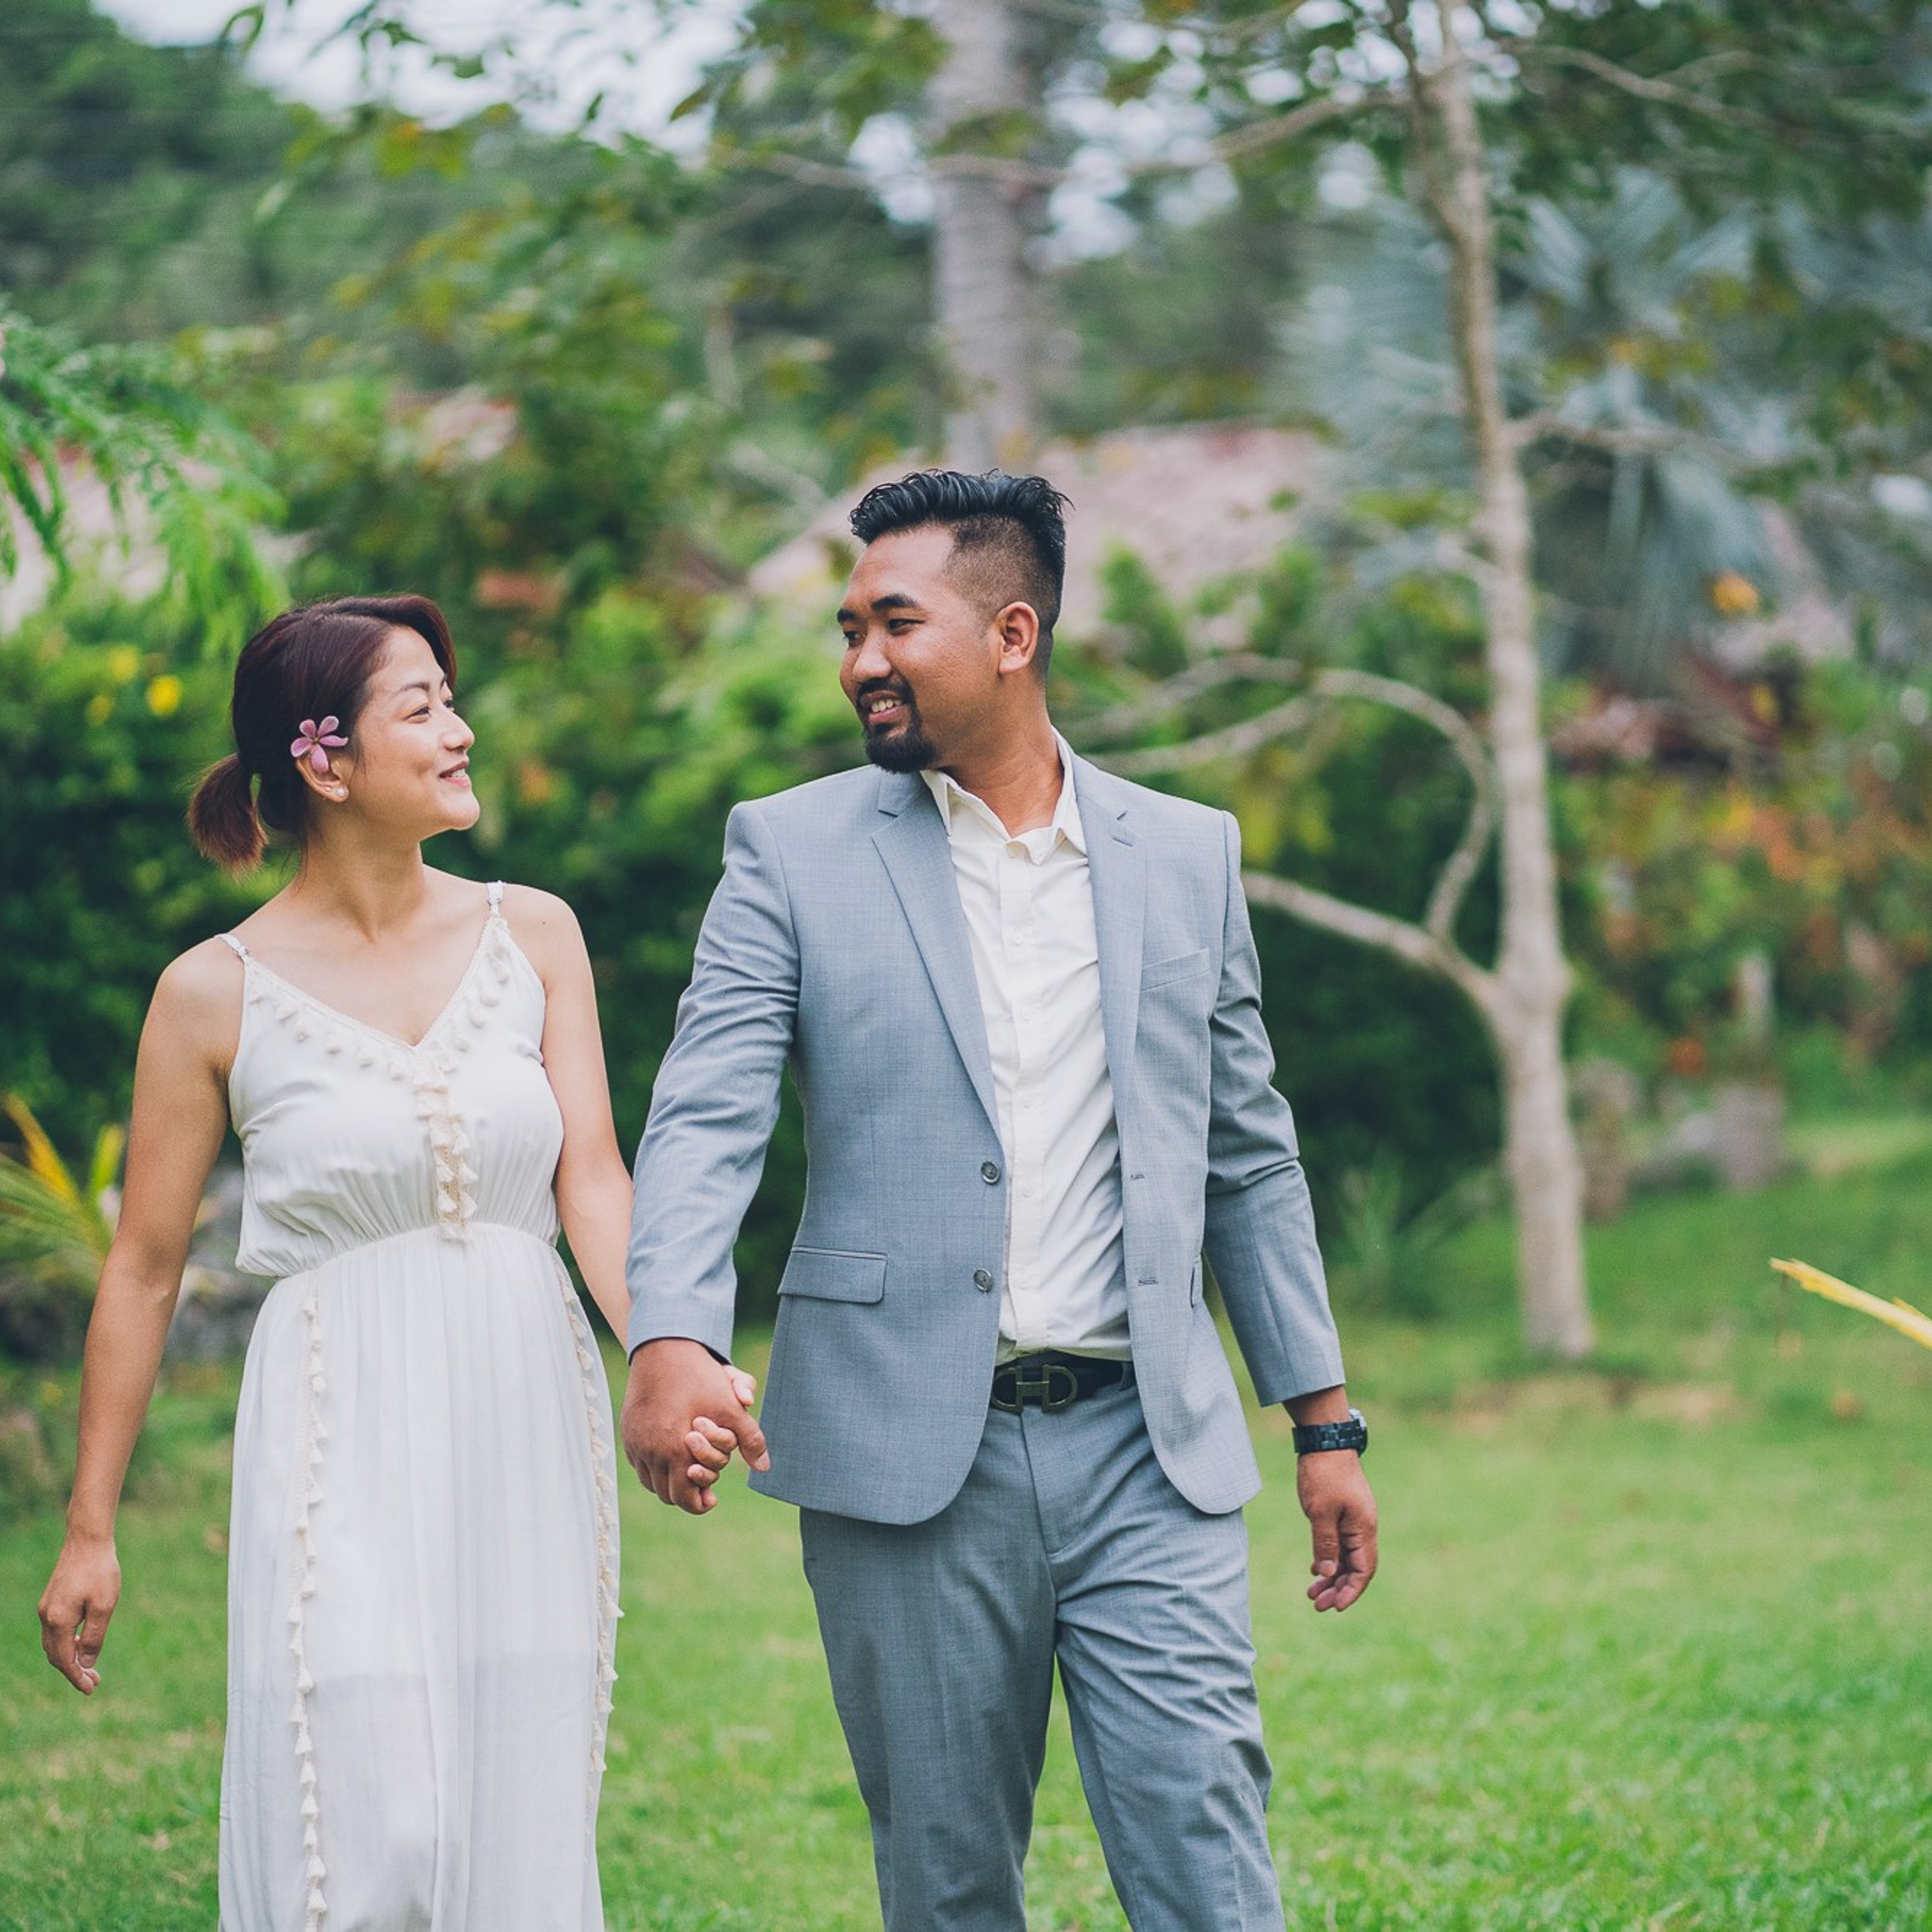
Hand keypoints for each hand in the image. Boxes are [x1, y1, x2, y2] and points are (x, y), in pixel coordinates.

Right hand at [39, 1533, 120, 1693]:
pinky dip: (67, 1643)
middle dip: (73, 1671)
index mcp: (58, 1621)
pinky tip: (82, 1643)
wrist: (88, 1539)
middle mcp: (47, 1617)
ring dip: (70, 1658)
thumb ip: (94, 1636)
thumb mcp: (104, 1606)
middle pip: (56, 1655)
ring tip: (90, 1669)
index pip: (65, 1659)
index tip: (90, 1690)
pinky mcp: (53, 1600)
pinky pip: (56, 1631)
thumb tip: (86, 1662)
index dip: (77, 1677)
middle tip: (93, 1684)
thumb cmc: (100, 1571)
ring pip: (54, 1644)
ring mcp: (47, 1608)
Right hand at [622, 1341, 767, 1514]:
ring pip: (650, 1481)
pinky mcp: (627, 1431)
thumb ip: (749, 1439)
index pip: (684, 1498)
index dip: (700, 1504)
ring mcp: (635, 1442)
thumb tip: (764, 1467)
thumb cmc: (699, 1377)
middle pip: (666, 1495)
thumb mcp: (731, 1407)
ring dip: (669, 1481)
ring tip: (687, 1469)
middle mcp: (650, 1451)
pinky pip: (638, 1463)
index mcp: (674, 1451)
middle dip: (686, 1492)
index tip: (712, 1498)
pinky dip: (654, 1466)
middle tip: (703, 1484)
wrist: (664, 1348)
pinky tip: (671, 1453)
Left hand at [1297, 1452, 1376, 1611]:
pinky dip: (1329, 1559)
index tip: (1336, 1607)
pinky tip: (1315, 1570)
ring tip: (1312, 1594)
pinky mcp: (1342, 1514)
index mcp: (1364, 1528)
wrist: (1324, 1441)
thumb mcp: (1321, 1512)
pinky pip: (1339, 1545)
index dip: (1351, 1591)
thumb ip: (1325, 1543)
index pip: (1364, 1570)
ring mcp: (1353, 1521)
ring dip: (1332, 1577)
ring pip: (1346, 1558)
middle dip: (1338, 1588)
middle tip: (1317, 1605)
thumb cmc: (1324, 1474)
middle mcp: (1363, 1527)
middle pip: (1355, 1568)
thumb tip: (1328, 1573)